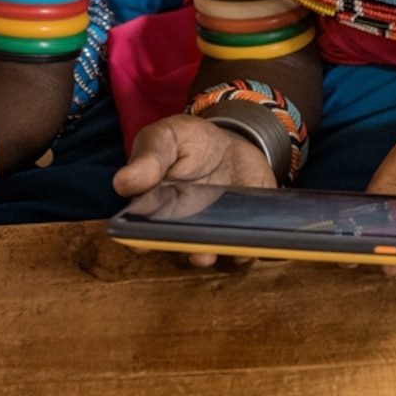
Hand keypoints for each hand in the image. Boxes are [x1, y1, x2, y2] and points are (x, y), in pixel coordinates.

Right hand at [110, 114, 277, 267]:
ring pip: (221, 258)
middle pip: (183, 253)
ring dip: (229, 256)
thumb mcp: (167, 138)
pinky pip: (255, 250)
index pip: (142, 235)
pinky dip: (265, 249)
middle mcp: (182, 234)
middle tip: (199, 253)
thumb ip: (149, 158)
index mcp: (154, 212)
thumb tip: (123, 182)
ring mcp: (215, 238)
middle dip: (192, 255)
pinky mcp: (246, 235)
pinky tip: (272, 241)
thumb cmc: (190, 143)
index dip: (142, 241)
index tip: (143, 243)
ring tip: (239, 249)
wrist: (232, 144)